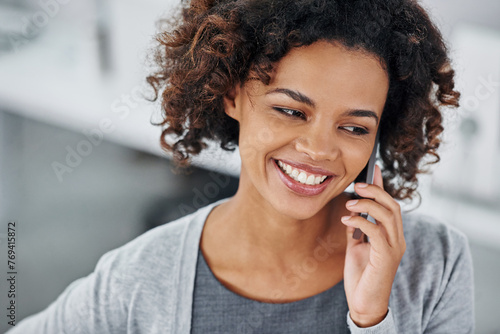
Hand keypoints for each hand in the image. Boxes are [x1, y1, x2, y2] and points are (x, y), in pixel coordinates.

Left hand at [341, 165, 405, 326]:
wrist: (364, 302)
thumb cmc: (361, 276)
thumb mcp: (356, 246)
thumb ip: (357, 229)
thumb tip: (351, 212)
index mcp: (391, 235)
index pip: (390, 205)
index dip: (382, 186)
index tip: (373, 169)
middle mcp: (397, 239)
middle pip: (393, 206)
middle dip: (376, 191)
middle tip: (358, 185)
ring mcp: (394, 248)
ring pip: (388, 215)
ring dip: (368, 205)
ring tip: (350, 203)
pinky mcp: (386, 257)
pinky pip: (376, 231)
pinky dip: (361, 221)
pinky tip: (347, 219)